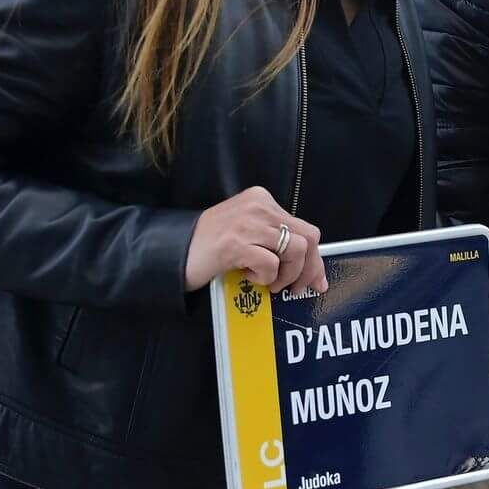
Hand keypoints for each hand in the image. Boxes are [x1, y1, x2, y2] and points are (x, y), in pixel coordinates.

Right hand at [183, 186, 325, 294]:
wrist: (172, 250)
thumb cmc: (212, 246)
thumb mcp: (249, 234)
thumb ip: (278, 244)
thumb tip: (315, 274)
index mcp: (262, 200)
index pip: (306, 229)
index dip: (315, 260)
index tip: (316, 281)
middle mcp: (258, 206)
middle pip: (308, 238)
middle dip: (308, 270)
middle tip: (294, 289)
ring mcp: (247, 224)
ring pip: (295, 251)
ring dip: (286, 275)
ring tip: (268, 282)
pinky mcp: (236, 243)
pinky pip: (271, 265)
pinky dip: (265, 278)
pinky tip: (248, 276)